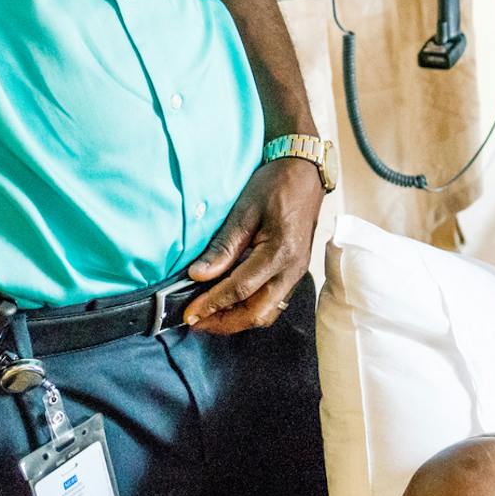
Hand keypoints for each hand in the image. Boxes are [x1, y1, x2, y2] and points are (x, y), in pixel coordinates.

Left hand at [184, 157, 323, 333]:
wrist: (306, 173)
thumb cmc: (275, 185)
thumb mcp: (244, 210)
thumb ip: (223, 246)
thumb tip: (198, 275)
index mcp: (280, 251)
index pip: (240, 289)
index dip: (212, 304)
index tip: (189, 313)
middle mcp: (292, 269)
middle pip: (257, 312)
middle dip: (224, 322)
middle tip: (196, 321)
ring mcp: (297, 273)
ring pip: (267, 313)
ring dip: (238, 320)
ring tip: (210, 316)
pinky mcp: (295, 272)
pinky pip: (274, 302)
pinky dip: (250, 309)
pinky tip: (231, 303)